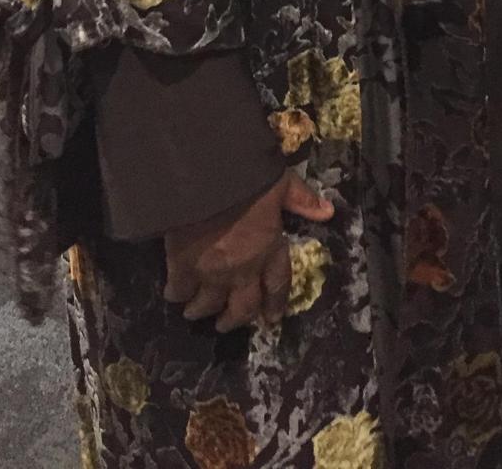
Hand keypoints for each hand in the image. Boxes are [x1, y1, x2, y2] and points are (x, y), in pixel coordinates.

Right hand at [163, 171, 333, 331]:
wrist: (205, 177)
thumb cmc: (249, 177)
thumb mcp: (282, 183)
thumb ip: (302, 199)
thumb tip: (328, 212)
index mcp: (270, 248)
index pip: (278, 285)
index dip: (275, 304)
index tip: (271, 319)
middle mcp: (243, 269)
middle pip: (242, 308)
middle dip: (234, 320)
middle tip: (225, 324)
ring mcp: (212, 273)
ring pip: (207, 305)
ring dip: (202, 311)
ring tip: (194, 312)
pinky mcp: (182, 267)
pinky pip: (179, 290)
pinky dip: (176, 294)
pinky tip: (173, 293)